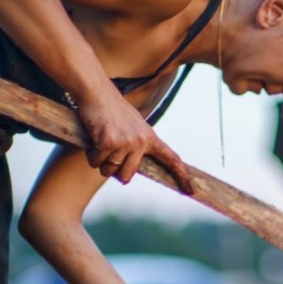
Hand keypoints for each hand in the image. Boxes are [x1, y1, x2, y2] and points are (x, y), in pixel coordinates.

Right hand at [77, 92, 192, 193]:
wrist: (96, 92)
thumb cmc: (112, 109)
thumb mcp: (133, 126)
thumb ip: (138, 145)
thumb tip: (131, 170)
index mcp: (150, 137)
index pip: (171, 159)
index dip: (181, 175)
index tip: (191, 190)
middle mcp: (140, 141)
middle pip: (128, 175)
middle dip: (115, 172)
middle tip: (108, 157)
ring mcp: (125, 142)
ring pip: (110, 170)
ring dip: (101, 163)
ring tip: (100, 143)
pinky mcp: (108, 143)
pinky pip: (96, 162)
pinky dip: (91, 156)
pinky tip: (93, 139)